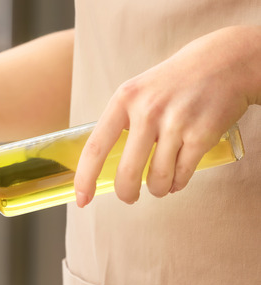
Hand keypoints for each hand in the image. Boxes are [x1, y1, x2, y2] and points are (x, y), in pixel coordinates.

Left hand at [74, 25, 260, 206]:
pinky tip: (177, 179)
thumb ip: (121, 121)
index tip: (82, 199)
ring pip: (157, 178)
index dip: (85, 178)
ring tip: (159, 185)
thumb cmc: (176, 81)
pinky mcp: (201, 135)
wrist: (226, 61)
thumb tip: (104, 163)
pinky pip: (182, 174)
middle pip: (127, 172)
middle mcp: (147, 111)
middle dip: (126, 193)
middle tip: (129, 197)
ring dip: (157, 189)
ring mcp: (175, 123)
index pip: (95, 148)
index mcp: (124, 99)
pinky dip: (178, 183)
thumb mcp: (139, 90)